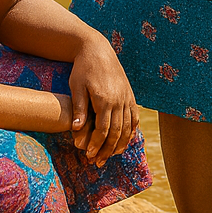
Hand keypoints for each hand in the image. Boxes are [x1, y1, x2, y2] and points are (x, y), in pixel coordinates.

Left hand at [68, 38, 139, 164]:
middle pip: (116, 132)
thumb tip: (76, 130)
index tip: (89, 155)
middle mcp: (119, 100)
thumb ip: (78, 109)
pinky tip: (126, 140)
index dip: (97, 145)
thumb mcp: (76, 87)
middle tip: (98, 162)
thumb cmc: (83, 68)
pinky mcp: (130, 95)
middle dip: (107, 149)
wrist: (97, 49)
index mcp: (105, 99)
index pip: (103, 130)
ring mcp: (126, 98)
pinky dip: (132, 131)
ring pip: (128, 127)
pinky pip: (135, 117)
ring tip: (112, 156)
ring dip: (120, 144)